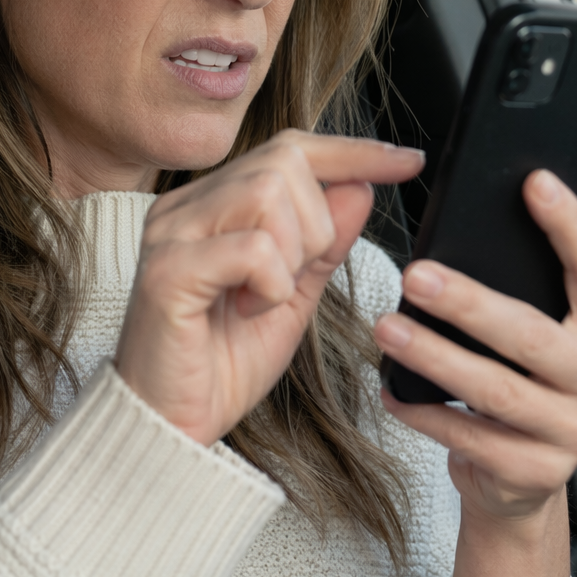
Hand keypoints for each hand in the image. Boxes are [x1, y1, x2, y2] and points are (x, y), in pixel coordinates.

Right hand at [114, 130, 425, 444]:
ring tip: (265, 299)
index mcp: (210, 205)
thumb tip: (361, 186)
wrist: (171, 426)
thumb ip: (324, 242)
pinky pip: (253, 249)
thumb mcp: (293, 295)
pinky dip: (272, 286)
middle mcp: (184, 207)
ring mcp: (170, 234)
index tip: (408, 161)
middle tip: (294, 280)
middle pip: (283, 164)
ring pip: (268, 195)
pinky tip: (247, 312)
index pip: (288, 149)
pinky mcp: (168, 271)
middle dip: (317, 225)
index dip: (352, 152)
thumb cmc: (220, 364)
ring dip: (293, 254)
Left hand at [374, 170, 576, 569]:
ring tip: (389, 327)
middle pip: (534, 335)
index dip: (571, 225)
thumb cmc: (539, 380)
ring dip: (435, 357)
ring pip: (496, 389)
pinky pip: (470, 438)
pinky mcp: (537, 473)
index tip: (534, 184)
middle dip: (470, 304)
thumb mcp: (569, 317)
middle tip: (417, 275)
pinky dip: (425, 412)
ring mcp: (575, 433)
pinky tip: (392, 389)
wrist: (527, 476)